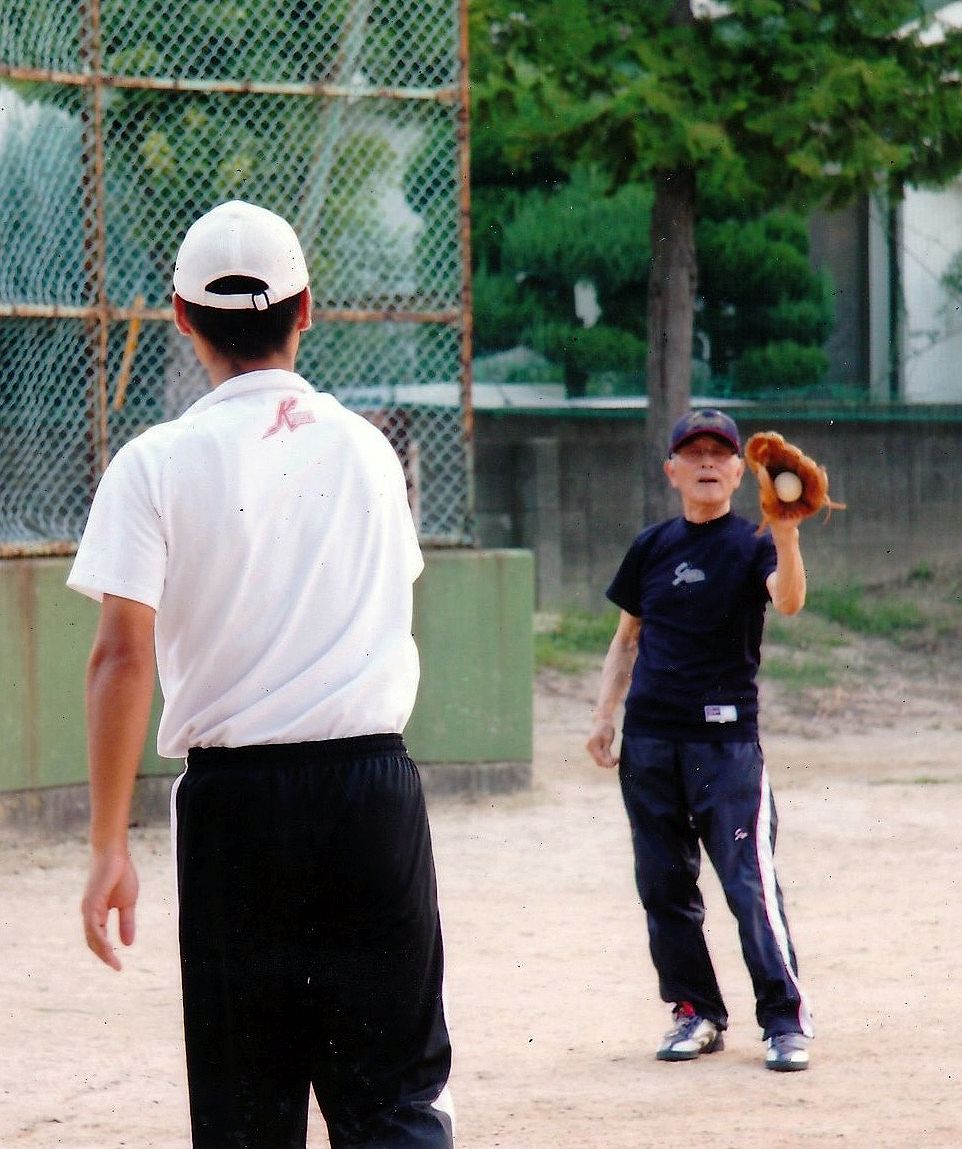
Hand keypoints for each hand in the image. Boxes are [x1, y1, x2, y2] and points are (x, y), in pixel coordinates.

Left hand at [81, 850, 138, 970]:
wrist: (115, 855)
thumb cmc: (121, 875)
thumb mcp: (128, 903)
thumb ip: (126, 922)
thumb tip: (128, 944)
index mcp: (97, 914)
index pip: (99, 939)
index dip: (108, 953)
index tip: (119, 966)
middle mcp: (89, 914)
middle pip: (93, 942)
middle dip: (104, 956)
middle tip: (117, 968)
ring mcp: (89, 909)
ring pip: (92, 937)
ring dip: (102, 951)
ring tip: (113, 962)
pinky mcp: (91, 903)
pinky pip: (94, 926)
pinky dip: (100, 939)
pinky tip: (109, 947)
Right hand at [586, 719, 618, 769]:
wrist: (601, 720)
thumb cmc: (606, 728)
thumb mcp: (607, 739)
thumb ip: (606, 752)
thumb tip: (609, 762)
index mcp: (592, 745)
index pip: (600, 759)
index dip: (609, 762)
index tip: (618, 760)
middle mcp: (589, 748)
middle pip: (599, 762)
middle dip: (608, 764)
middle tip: (618, 760)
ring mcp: (590, 749)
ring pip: (598, 761)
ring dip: (607, 762)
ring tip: (616, 759)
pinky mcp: (592, 749)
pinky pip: (599, 757)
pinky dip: (605, 759)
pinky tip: (612, 757)